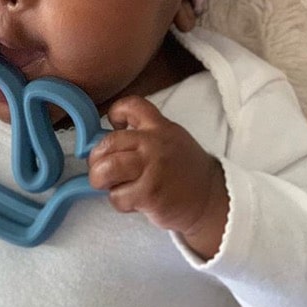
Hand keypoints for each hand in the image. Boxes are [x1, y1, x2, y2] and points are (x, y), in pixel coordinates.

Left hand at [88, 95, 228, 260]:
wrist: (210, 199)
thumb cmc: (183, 171)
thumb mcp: (171, 139)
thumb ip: (144, 134)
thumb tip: (107, 141)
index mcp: (160, 127)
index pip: (132, 105)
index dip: (115, 113)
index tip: (114, 126)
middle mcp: (155, 144)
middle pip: (108, 142)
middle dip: (96, 159)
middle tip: (101, 169)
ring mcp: (152, 169)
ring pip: (107, 169)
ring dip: (100, 180)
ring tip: (110, 185)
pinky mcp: (150, 194)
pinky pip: (117, 196)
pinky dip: (119, 201)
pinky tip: (132, 200)